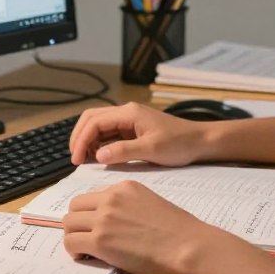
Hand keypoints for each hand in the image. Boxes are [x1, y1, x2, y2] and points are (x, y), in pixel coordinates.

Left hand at [62, 180, 222, 273]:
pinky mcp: (100, 241)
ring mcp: (104, 218)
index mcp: (125, 187)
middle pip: (75, 206)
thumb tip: (115, 223)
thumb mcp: (151, 204)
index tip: (96, 227)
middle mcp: (111, 198)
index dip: (91, 213)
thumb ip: (128, 207)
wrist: (188, 246)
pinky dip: (74, 251)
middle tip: (87, 238)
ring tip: (86, 249)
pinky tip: (87, 257)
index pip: (92, 196)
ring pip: (68, 223)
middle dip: (78, 223)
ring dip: (74, 236)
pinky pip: (71, 242)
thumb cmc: (179, 231)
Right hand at [69, 103, 207, 165]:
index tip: (76, 160)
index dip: (81, 140)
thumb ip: (123, 151)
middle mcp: (126, 113)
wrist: (199, 142)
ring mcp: (129, 120)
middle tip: (75, 159)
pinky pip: (109, 134)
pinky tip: (98, 157)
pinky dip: (99, 144)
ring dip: (88, 141)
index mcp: (128, 113)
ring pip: (98, 126)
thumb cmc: (179, 143)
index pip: (94, 122)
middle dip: (80, 137)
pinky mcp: (132, 130)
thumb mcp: (151, 149)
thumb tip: (98, 156)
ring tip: (84, 160)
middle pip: (91, 119)